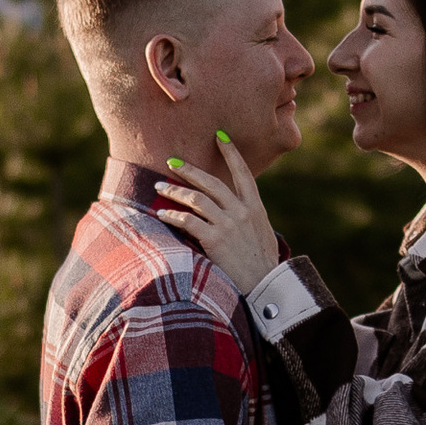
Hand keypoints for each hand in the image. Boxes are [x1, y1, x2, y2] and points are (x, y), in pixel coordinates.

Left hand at [158, 137, 283, 290]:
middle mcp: (242, 212)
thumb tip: (235, 213)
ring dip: (175, 191)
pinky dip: (173, 216)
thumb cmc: (262, 267)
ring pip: (196, 199)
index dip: (231, 153)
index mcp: (256, 209)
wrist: (266, 288)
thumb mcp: (263, 236)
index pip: (243, 173)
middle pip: (212, 182)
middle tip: (172, 162)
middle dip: (190, 170)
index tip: (219, 136)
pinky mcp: (215, 240)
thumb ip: (249, 220)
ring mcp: (229, 225)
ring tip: (159, 188)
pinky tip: (162, 215)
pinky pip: (188, 221)